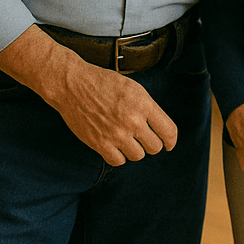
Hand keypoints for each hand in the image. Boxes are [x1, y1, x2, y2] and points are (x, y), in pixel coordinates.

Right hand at [0, 25, 177, 165]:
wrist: (72, 84)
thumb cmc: (102, 82)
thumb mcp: (132, 87)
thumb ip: (147, 107)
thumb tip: (159, 126)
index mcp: (143, 104)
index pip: (169, 131)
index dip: (171, 140)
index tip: (168, 143)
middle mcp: (132, 121)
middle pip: (155, 147)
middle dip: (151, 144)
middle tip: (143, 139)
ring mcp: (116, 134)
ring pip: (138, 156)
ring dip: (135, 149)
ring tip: (127, 139)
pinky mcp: (100, 143)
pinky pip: (118, 161)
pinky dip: (118, 156)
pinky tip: (115, 146)